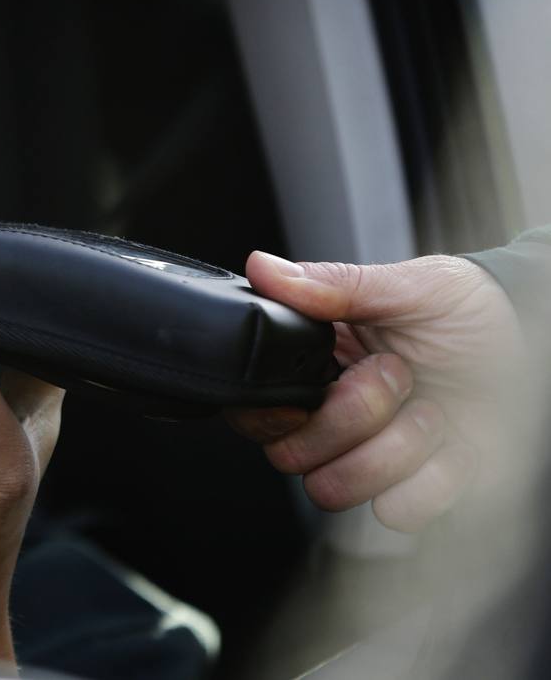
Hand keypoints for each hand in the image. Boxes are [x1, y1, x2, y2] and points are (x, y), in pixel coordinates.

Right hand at [227, 251, 520, 530]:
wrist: (543, 349)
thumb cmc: (475, 314)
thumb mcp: (409, 285)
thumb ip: (333, 283)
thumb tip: (263, 268)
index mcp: (317, 367)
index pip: (258, 410)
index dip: (279, 409)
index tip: (325, 381)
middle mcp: (336, 418)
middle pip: (290, 454)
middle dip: (352, 416)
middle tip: (398, 375)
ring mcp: (374, 459)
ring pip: (333, 489)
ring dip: (393, 448)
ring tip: (432, 410)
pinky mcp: (416, 491)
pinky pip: (396, 512)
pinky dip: (435, 479)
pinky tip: (457, 444)